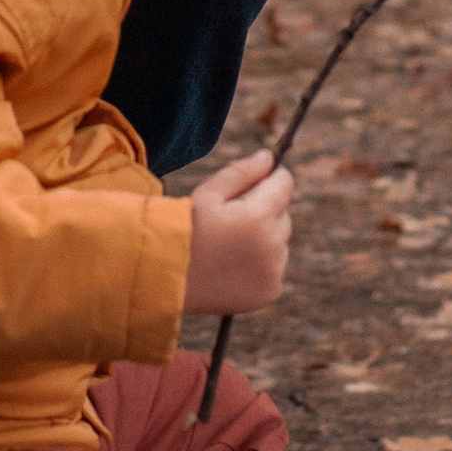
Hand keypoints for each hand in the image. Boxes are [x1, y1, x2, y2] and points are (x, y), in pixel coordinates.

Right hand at [181, 148, 294, 315]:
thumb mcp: (208, 193)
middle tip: (231, 219)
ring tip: (229, 245)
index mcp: (258, 217)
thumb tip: (268, 157)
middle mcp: (272, 246)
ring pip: (280, 243)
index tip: (255, 183)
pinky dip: (261, 265)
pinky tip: (233, 265)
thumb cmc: (184, 230)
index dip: (270, 178)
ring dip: (265, 238)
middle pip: (284, 214)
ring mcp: (273, 272)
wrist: (166, 279)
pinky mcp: (269, 292)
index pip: (285, 184)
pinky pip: (274, 268)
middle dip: (265, 210)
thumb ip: (242, 172)